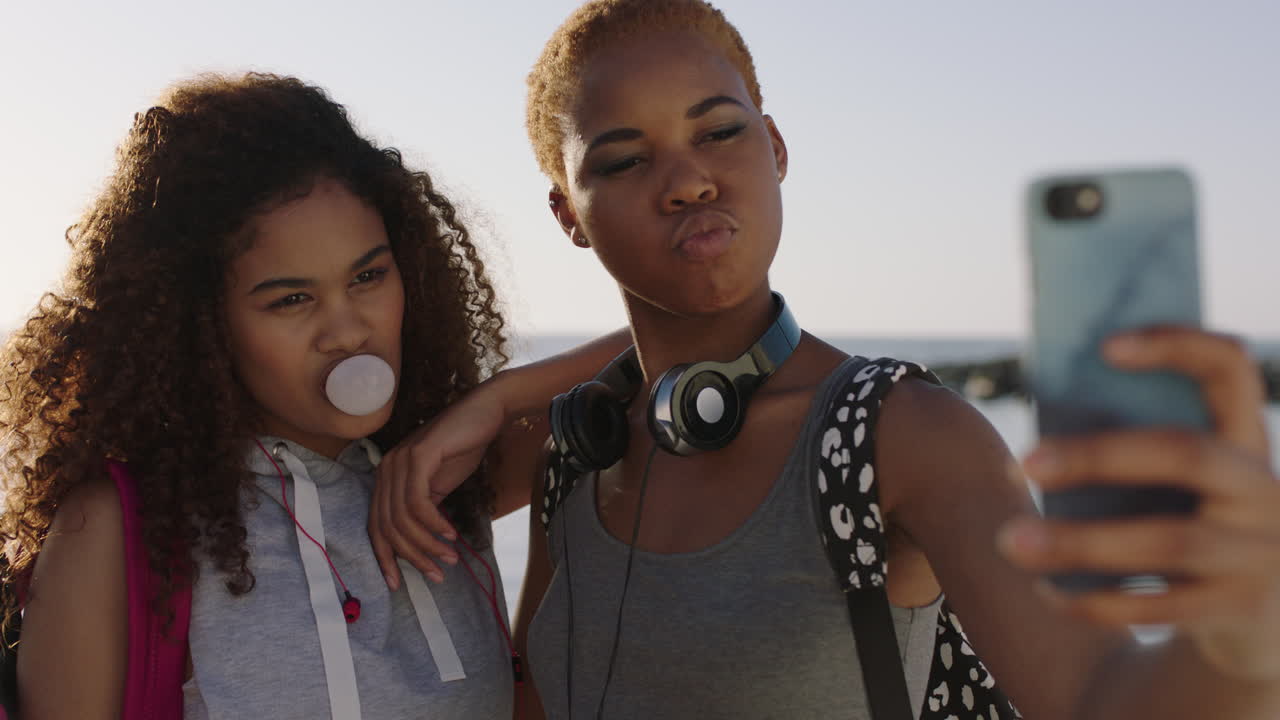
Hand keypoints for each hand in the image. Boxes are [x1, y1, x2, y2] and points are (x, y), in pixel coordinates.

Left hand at [369, 384, 507, 589]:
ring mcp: (399, 461)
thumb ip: (423, 509)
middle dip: (412, 557)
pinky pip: (418, 502)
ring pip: (402, 519)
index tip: (397, 584)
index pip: (376, 526)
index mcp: (386, 478)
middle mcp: (386, 470)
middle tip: (437, 574)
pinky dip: (433, 523)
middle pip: (388, 527)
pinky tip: (450, 533)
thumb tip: (419, 544)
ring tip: (450, 557)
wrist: (484, 413)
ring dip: (427, 544)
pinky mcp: (419, 456)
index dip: (384, 558)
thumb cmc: (462, 448)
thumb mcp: (438, 485)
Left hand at [998, 327, 1279, 678]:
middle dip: (1098, 456)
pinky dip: (1096, 600)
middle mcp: (1263, 488)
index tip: (1106, 346)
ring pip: (1169, 541)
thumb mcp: (1183, 485)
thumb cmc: (1187, 526)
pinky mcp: (1242, 608)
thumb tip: (1029, 450)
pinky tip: (1047, 592)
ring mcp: (1260, 551)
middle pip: (1187, 454)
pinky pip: (1162, 605)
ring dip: (1080, 542)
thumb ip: (1135, 454)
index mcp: (1243, 440)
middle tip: (1023, 463)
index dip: (1177, 346)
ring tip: (1011, 541)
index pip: (1230, 370)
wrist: (1261, 621)